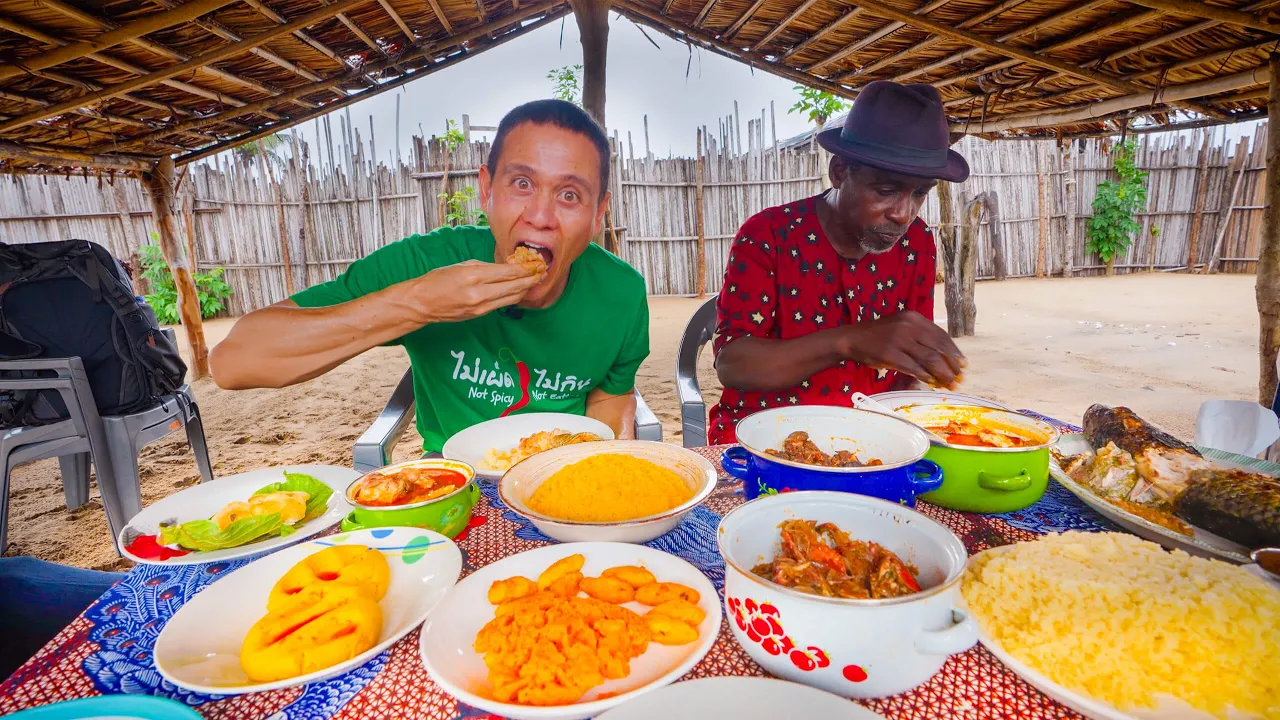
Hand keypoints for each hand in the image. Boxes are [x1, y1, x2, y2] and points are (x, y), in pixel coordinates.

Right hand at [406, 260, 543, 324]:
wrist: (422, 303)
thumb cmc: (438, 280)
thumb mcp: (462, 265)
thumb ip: (486, 267)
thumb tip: (506, 267)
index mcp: (474, 275)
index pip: (508, 272)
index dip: (525, 269)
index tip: (536, 264)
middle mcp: (480, 293)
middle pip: (515, 287)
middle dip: (531, 279)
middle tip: (541, 272)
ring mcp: (481, 307)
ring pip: (512, 298)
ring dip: (525, 289)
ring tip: (534, 281)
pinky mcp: (480, 315)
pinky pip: (502, 304)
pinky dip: (512, 296)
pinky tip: (518, 290)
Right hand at [838, 311, 965, 387]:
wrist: (852, 338)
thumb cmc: (879, 336)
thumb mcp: (901, 328)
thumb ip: (920, 338)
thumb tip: (943, 358)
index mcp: (914, 318)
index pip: (941, 335)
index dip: (954, 351)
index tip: (963, 364)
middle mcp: (909, 325)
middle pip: (938, 348)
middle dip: (951, 365)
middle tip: (958, 378)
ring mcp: (899, 339)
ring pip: (929, 358)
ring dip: (942, 374)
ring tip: (949, 383)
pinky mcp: (890, 353)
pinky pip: (913, 367)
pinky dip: (925, 376)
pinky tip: (931, 383)